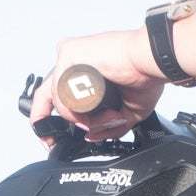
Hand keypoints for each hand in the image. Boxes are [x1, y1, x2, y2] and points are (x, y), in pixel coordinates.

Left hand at [27, 29, 167, 143]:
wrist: (152, 60)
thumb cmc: (145, 75)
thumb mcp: (125, 112)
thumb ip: (105, 126)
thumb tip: (92, 136)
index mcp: (83, 70)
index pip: (56, 93)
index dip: (52, 116)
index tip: (54, 138)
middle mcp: (73, 61)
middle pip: (43, 94)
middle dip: (43, 120)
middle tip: (50, 142)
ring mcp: (69, 56)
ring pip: (59, 99)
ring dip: (82, 117)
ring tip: (107, 115)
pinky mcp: (68, 53)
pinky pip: (61, 91)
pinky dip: (77, 108)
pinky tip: (97, 106)